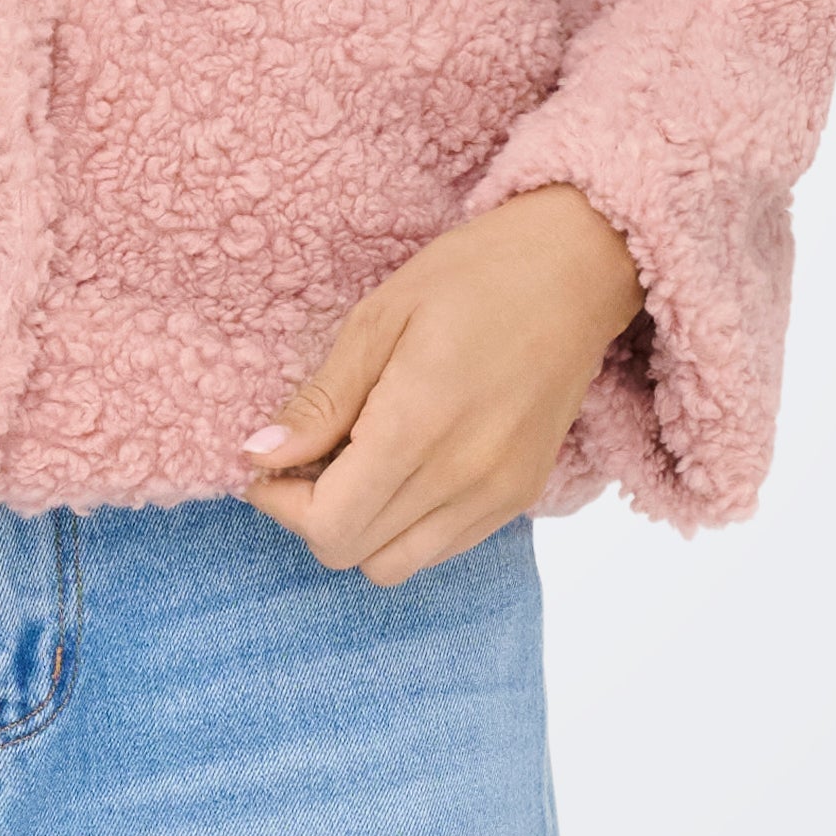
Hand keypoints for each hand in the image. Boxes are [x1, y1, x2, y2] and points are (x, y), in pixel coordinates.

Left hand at [237, 185, 640, 586]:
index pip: (330, 526)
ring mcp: (499, 495)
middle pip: (356, 554)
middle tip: (305, 458)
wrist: (577, 269)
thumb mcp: (378, 319)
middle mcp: (464, 478)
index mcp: (419, 427)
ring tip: (354, 462)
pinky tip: (401, 467)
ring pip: (399, 566)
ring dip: (359, 528)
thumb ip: (320, 401)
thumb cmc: (473, 275)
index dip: (281, 505)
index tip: (269, 464)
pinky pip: (443, 548)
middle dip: (312, 515)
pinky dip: (404, 526)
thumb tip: (258, 456)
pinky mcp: (520, 497)